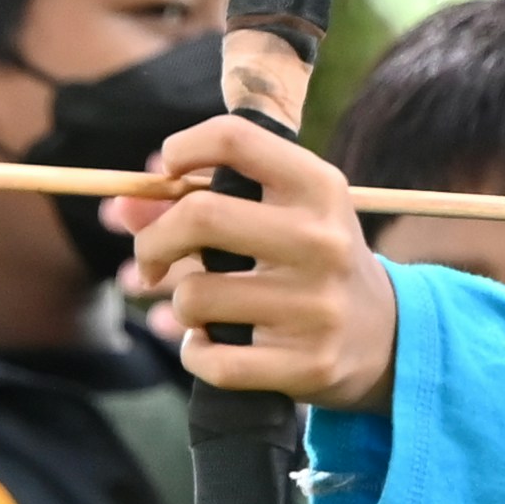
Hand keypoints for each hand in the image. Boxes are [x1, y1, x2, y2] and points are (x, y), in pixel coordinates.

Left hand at [109, 115, 400, 412]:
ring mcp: (315, 306)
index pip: (235, 139)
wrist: (385, 336)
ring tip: (201, 309)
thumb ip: (199, 200)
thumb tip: (119, 208)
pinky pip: (211, 359)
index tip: (164, 172)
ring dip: (180, 306)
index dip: (182, 148)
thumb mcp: (281, 215)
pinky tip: (207, 346)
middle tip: (149, 259)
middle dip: (152, 240)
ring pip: (195, 297)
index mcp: (318, 188)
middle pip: (199, 217)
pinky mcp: (307, 364)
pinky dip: (194, 353)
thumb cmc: (310, 261)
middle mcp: (321, 241)